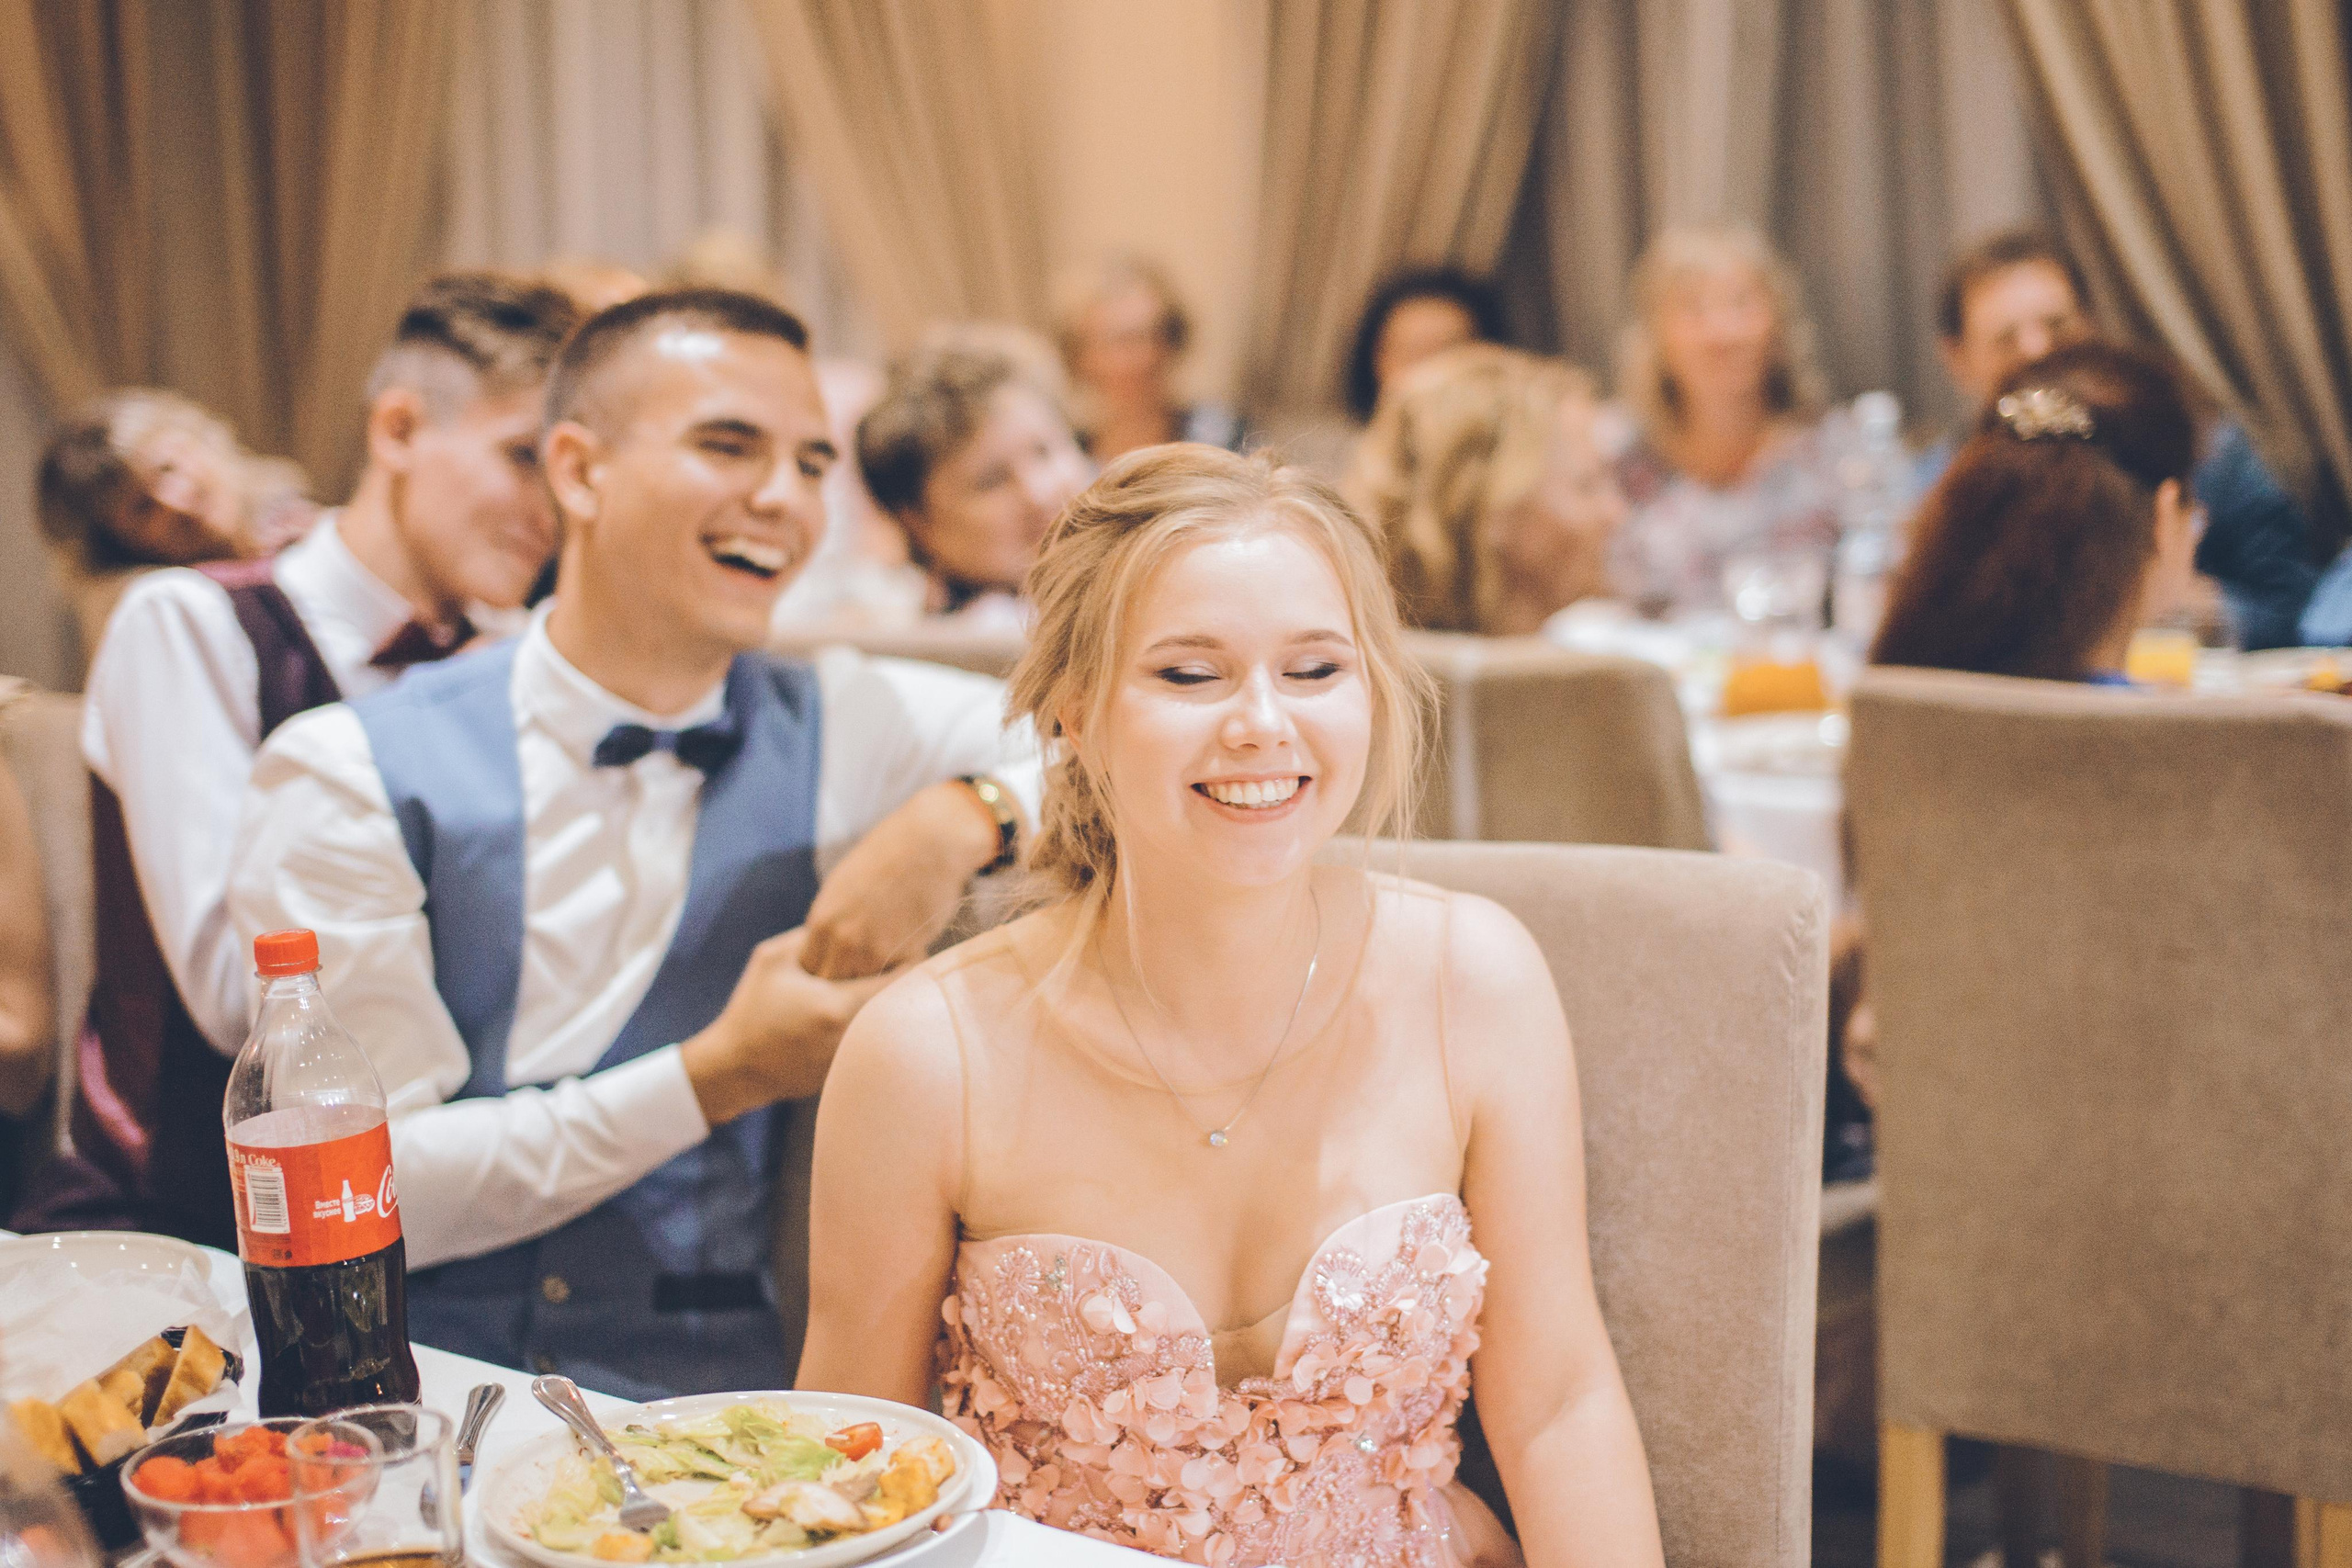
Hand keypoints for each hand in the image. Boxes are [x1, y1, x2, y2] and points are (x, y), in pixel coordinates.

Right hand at [680, 929, 898, 1123]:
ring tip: (888, 986)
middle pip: (900, 1005)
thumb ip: (809, 938)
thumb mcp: (771, 960)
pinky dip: (874, 1027)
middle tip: (907, 964)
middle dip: (905, 983)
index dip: (908, 961)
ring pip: (889, 1027)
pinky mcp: (845, 1071)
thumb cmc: (750, 1009)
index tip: (909, 947)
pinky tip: (866, 1013)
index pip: (895, 980)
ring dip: (891, 1006)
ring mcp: (851, 1058)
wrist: (735, 1068)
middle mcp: (851, 1036)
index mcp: (838, 1006)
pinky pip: (871, 1043)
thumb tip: (844, 925)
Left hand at [801, 781, 1001, 979]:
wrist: (929, 845)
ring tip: (882, 970)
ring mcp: (872, 951)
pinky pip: (893, 980)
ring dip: (870, 985)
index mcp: (822, 921)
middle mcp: (841, 940)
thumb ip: (831, 921)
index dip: (822, 972)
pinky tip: (905, 958)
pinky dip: (897, 976)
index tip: (835, 970)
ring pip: (861, 989)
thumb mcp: (842, 886)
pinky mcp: (903, 956)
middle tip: (858, 977)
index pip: (808, 968)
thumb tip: (825, 947)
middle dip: (842, 985)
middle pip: (831, 984)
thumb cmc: (887, 858)